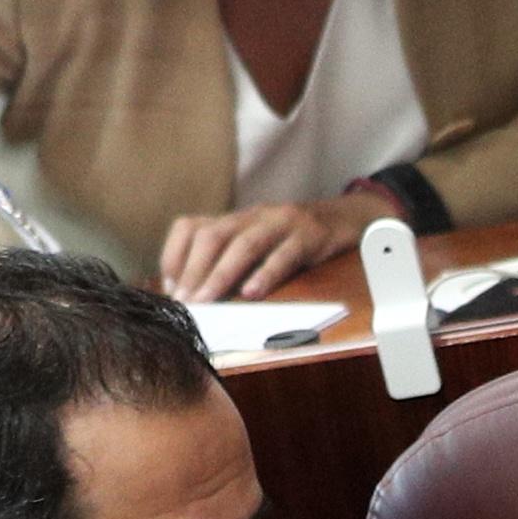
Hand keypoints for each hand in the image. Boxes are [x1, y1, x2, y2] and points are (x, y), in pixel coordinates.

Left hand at [155, 196, 378, 303]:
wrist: (346, 218)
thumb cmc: (296, 239)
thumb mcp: (259, 242)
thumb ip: (231, 260)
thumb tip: (197, 291)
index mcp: (236, 218)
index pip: (190, 226)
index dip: (175, 255)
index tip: (171, 287)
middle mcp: (253, 216)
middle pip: (211, 236)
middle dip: (194, 271)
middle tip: (185, 302)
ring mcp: (281, 223)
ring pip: (243, 245)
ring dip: (220, 276)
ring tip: (208, 301)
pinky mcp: (309, 236)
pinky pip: (284, 255)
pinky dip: (265, 274)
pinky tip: (252, 293)